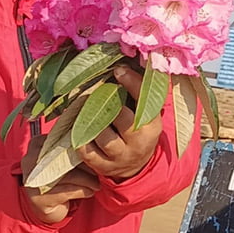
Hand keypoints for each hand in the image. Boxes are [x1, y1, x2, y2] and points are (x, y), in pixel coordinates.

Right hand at [21, 135, 99, 223]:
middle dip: (87, 165)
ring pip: (70, 176)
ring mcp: (34, 180)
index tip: (96, 152)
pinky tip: (90, 191)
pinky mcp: (39, 198)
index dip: (82, 147)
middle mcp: (31, 160)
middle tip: (100, 169)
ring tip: (97, 183)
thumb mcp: (64, 159)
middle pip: (68, 158)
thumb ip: (73, 148)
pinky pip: (69, 191)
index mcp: (37, 144)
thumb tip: (97, 140)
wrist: (45, 207)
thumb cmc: (58, 177)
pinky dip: (83, 191)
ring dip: (89, 180)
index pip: (65, 141)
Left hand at [76, 65, 162, 180]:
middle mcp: (138, 142)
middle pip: (121, 117)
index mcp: (152, 126)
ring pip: (101, 134)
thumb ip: (140, 94)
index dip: (131, 83)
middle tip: (97, 91)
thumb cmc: (139, 130)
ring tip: (87, 109)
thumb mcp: (147, 114)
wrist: (136, 165)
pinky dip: (81, 137)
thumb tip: (124, 65)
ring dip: (91, 120)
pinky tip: (81, 128)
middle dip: (107, 101)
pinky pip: (87, 150)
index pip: (144, 101)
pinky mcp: (102, 167)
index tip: (118, 70)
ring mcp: (120, 157)